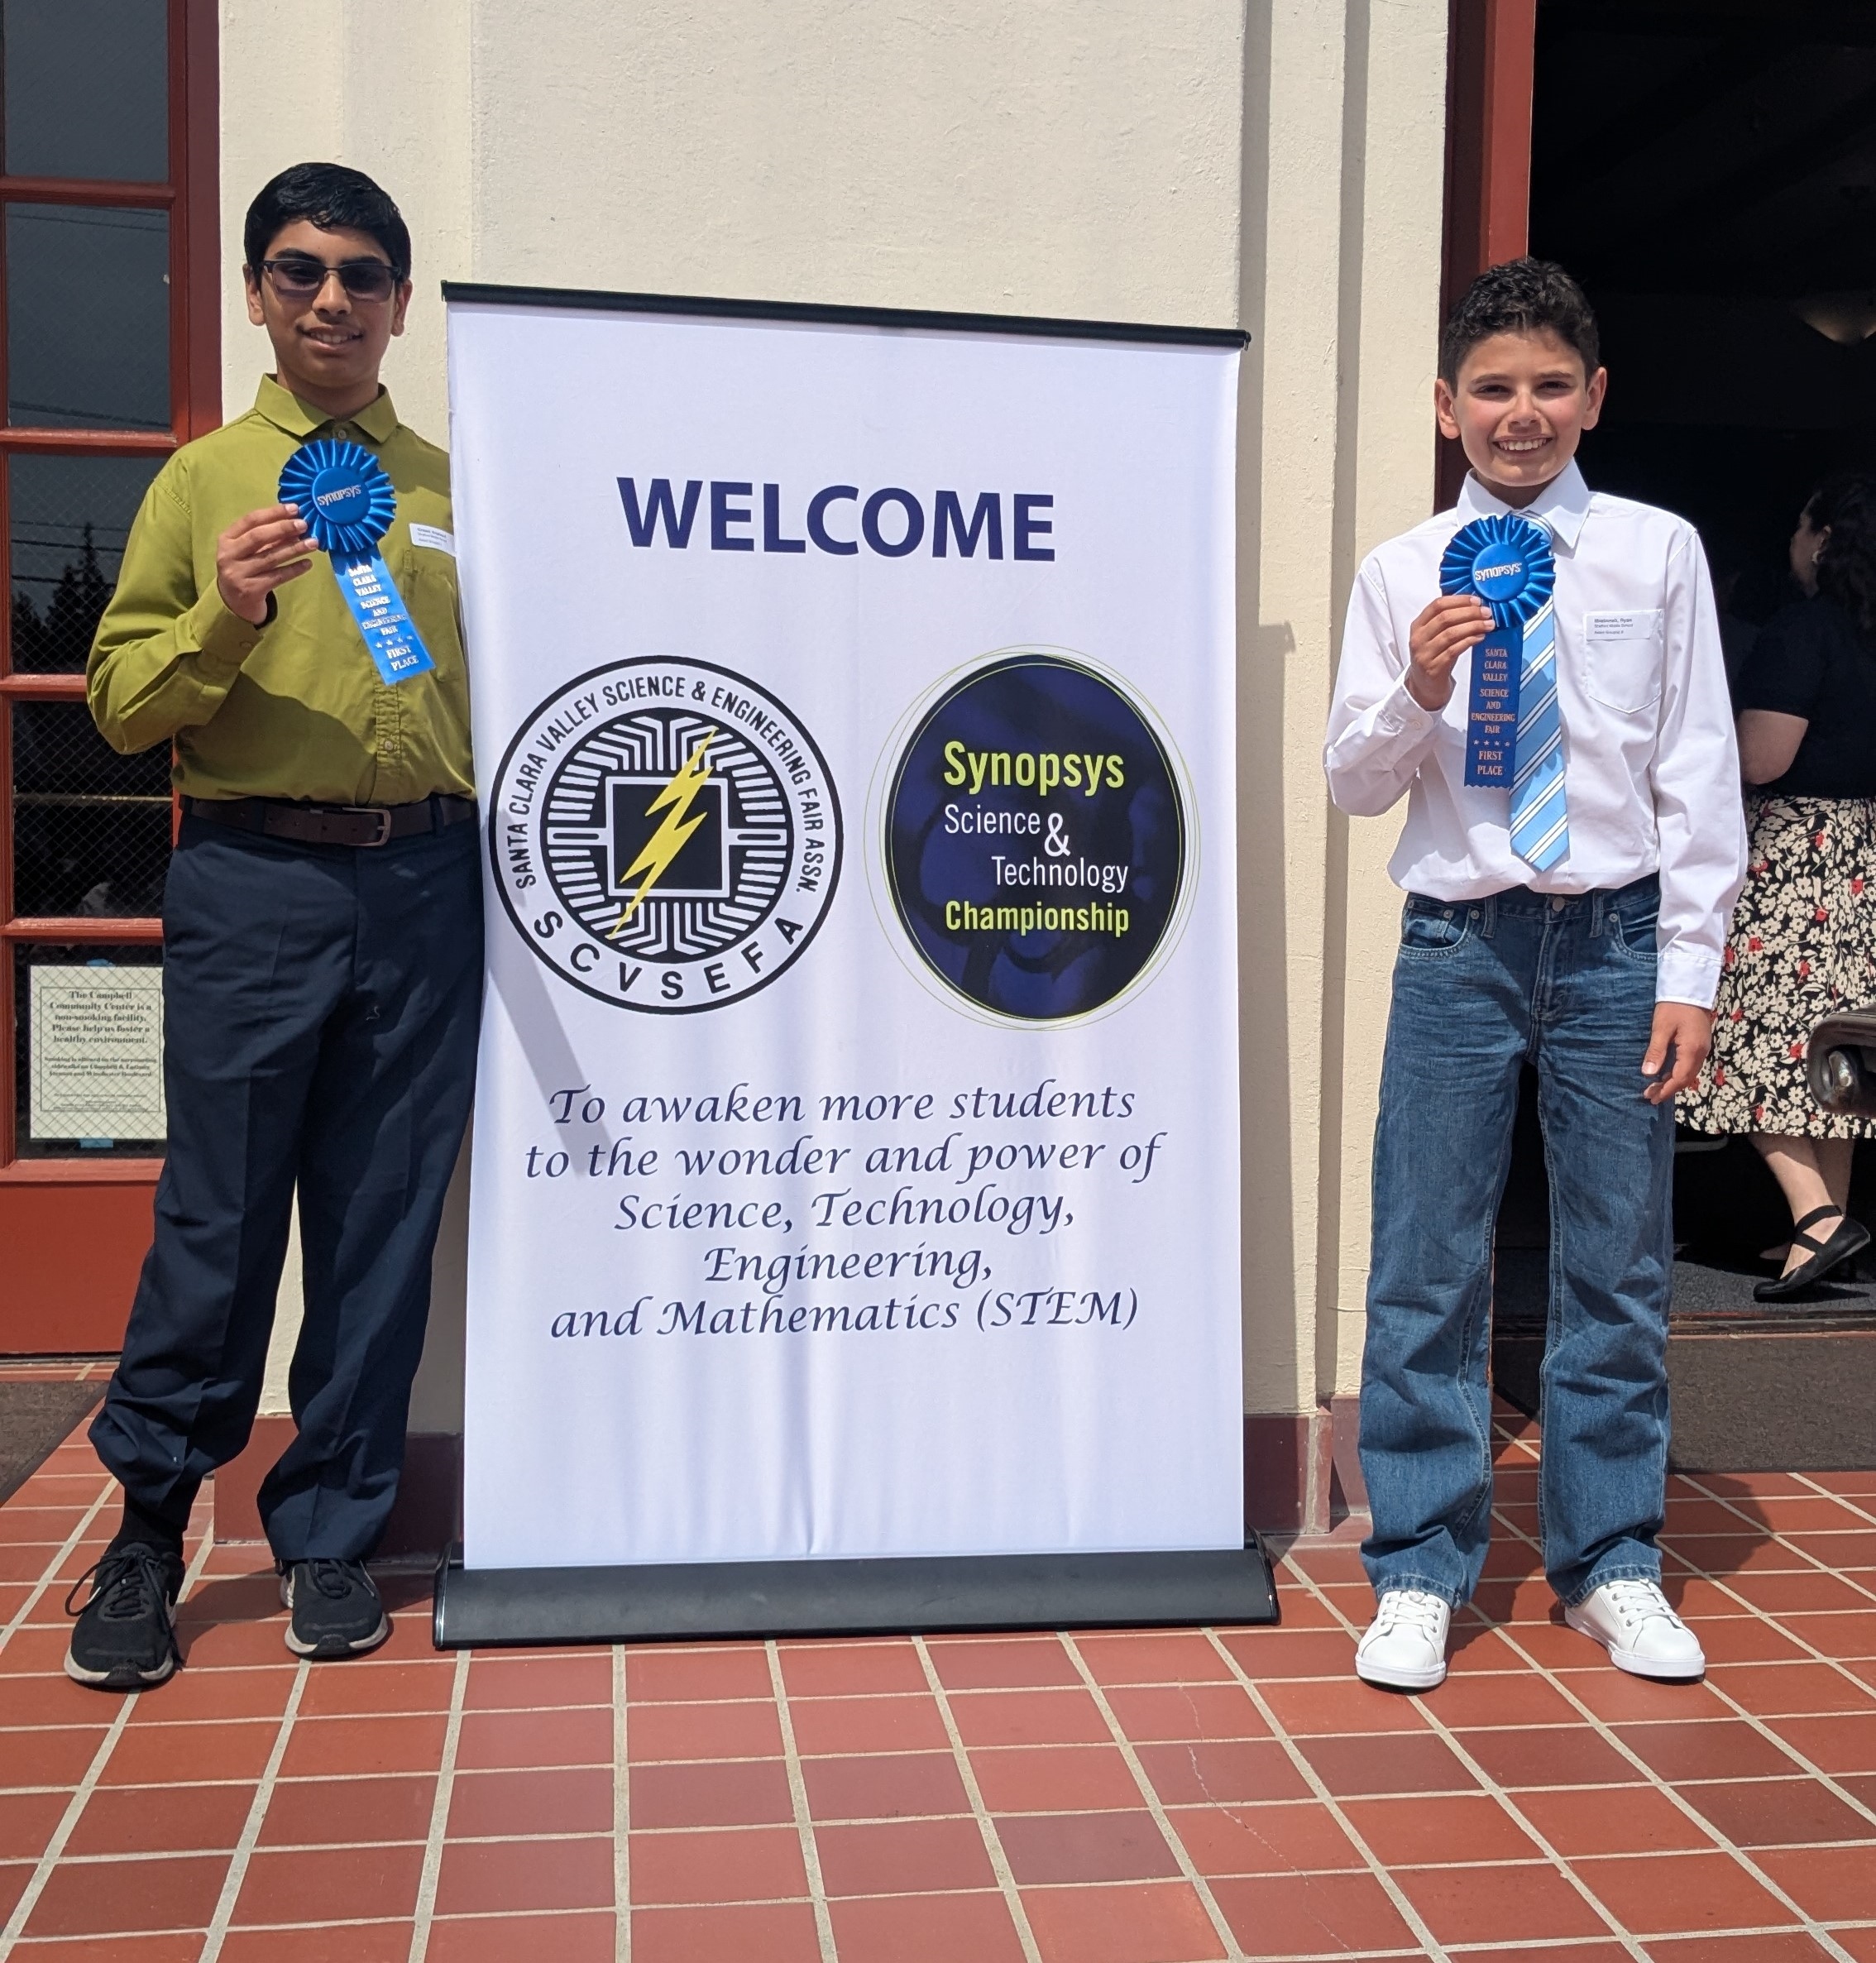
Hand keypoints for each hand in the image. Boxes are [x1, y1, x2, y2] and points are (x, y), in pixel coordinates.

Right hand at [216, 504, 312, 624]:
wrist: (233, 602)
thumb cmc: (244, 567)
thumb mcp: (248, 550)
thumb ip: (266, 537)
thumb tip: (295, 521)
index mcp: (226, 539)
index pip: (250, 520)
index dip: (273, 513)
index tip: (295, 508)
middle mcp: (228, 555)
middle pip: (258, 537)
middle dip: (283, 529)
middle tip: (304, 525)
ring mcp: (238, 574)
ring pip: (270, 558)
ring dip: (294, 549)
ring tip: (313, 543)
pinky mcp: (250, 590)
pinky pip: (277, 577)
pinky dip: (294, 569)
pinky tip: (308, 564)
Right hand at [1405, 593, 1492, 710]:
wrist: (1424, 686)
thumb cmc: (1434, 656)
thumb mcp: (1434, 636)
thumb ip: (1447, 620)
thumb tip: (1475, 605)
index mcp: (1417, 626)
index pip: (1437, 605)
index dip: (1459, 600)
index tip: (1477, 600)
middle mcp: (1418, 639)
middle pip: (1445, 618)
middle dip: (1470, 612)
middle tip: (1487, 612)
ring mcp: (1424, 655)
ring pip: (1451, 633)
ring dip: (1473, 626)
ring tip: (1489, 624)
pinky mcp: (1434, 668)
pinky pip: (1454, 650)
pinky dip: (1470, 641)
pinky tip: (1480, 637)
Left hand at [1642, 1001, 1713, 1104]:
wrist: (1690, 987)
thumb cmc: (1673, 1006)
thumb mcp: (1661, 1028)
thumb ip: (1656, 1052)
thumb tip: (1648, 1074)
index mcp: (1692, 1050)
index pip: (1679, 1078)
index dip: (1666, 1090)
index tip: (1651, 1098)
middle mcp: (1701, 1052)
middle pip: (1686, 1078)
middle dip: (1669, 1089)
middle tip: (1650, 1096)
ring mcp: (1703, 1048)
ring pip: (1689, 1072)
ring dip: (1673, 1082)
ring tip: (1656, 1088)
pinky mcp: (1700, 1043)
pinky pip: (1691, 1064)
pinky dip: (1679, 1073)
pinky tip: (1667, 1074)